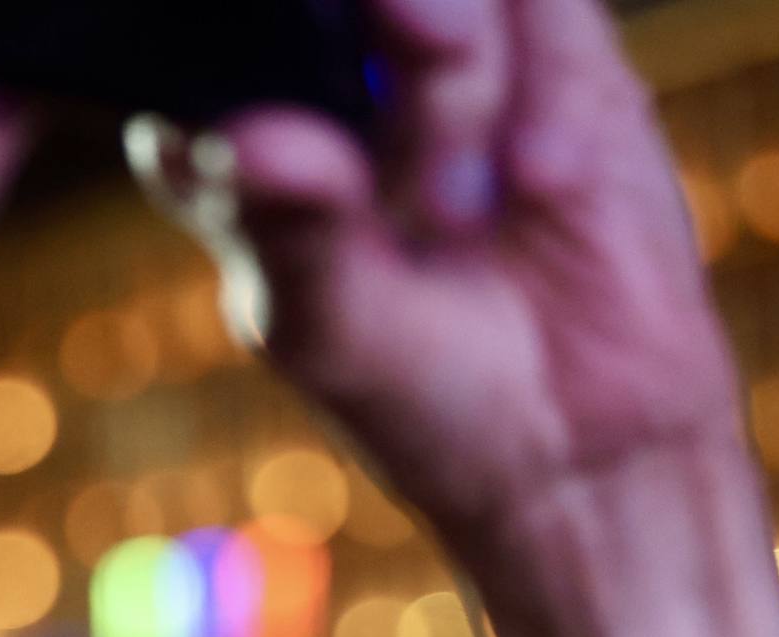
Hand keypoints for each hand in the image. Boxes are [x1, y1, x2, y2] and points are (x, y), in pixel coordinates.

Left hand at [184, 0, 738, 554]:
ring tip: (456, 206)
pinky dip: (544, 90)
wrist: (583, 450)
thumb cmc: (426, 400)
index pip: (194, 45)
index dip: (219, 49)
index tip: (267, 124)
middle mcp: (336, 82)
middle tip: (403, 58)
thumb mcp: (331, 329)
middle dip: (361, 16)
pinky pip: (547, 9)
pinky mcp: (557, 64)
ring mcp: (448, 62)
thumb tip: (240, 140)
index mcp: (239, 146)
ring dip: (449, 70)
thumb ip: (286, 229)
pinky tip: (541, 184)